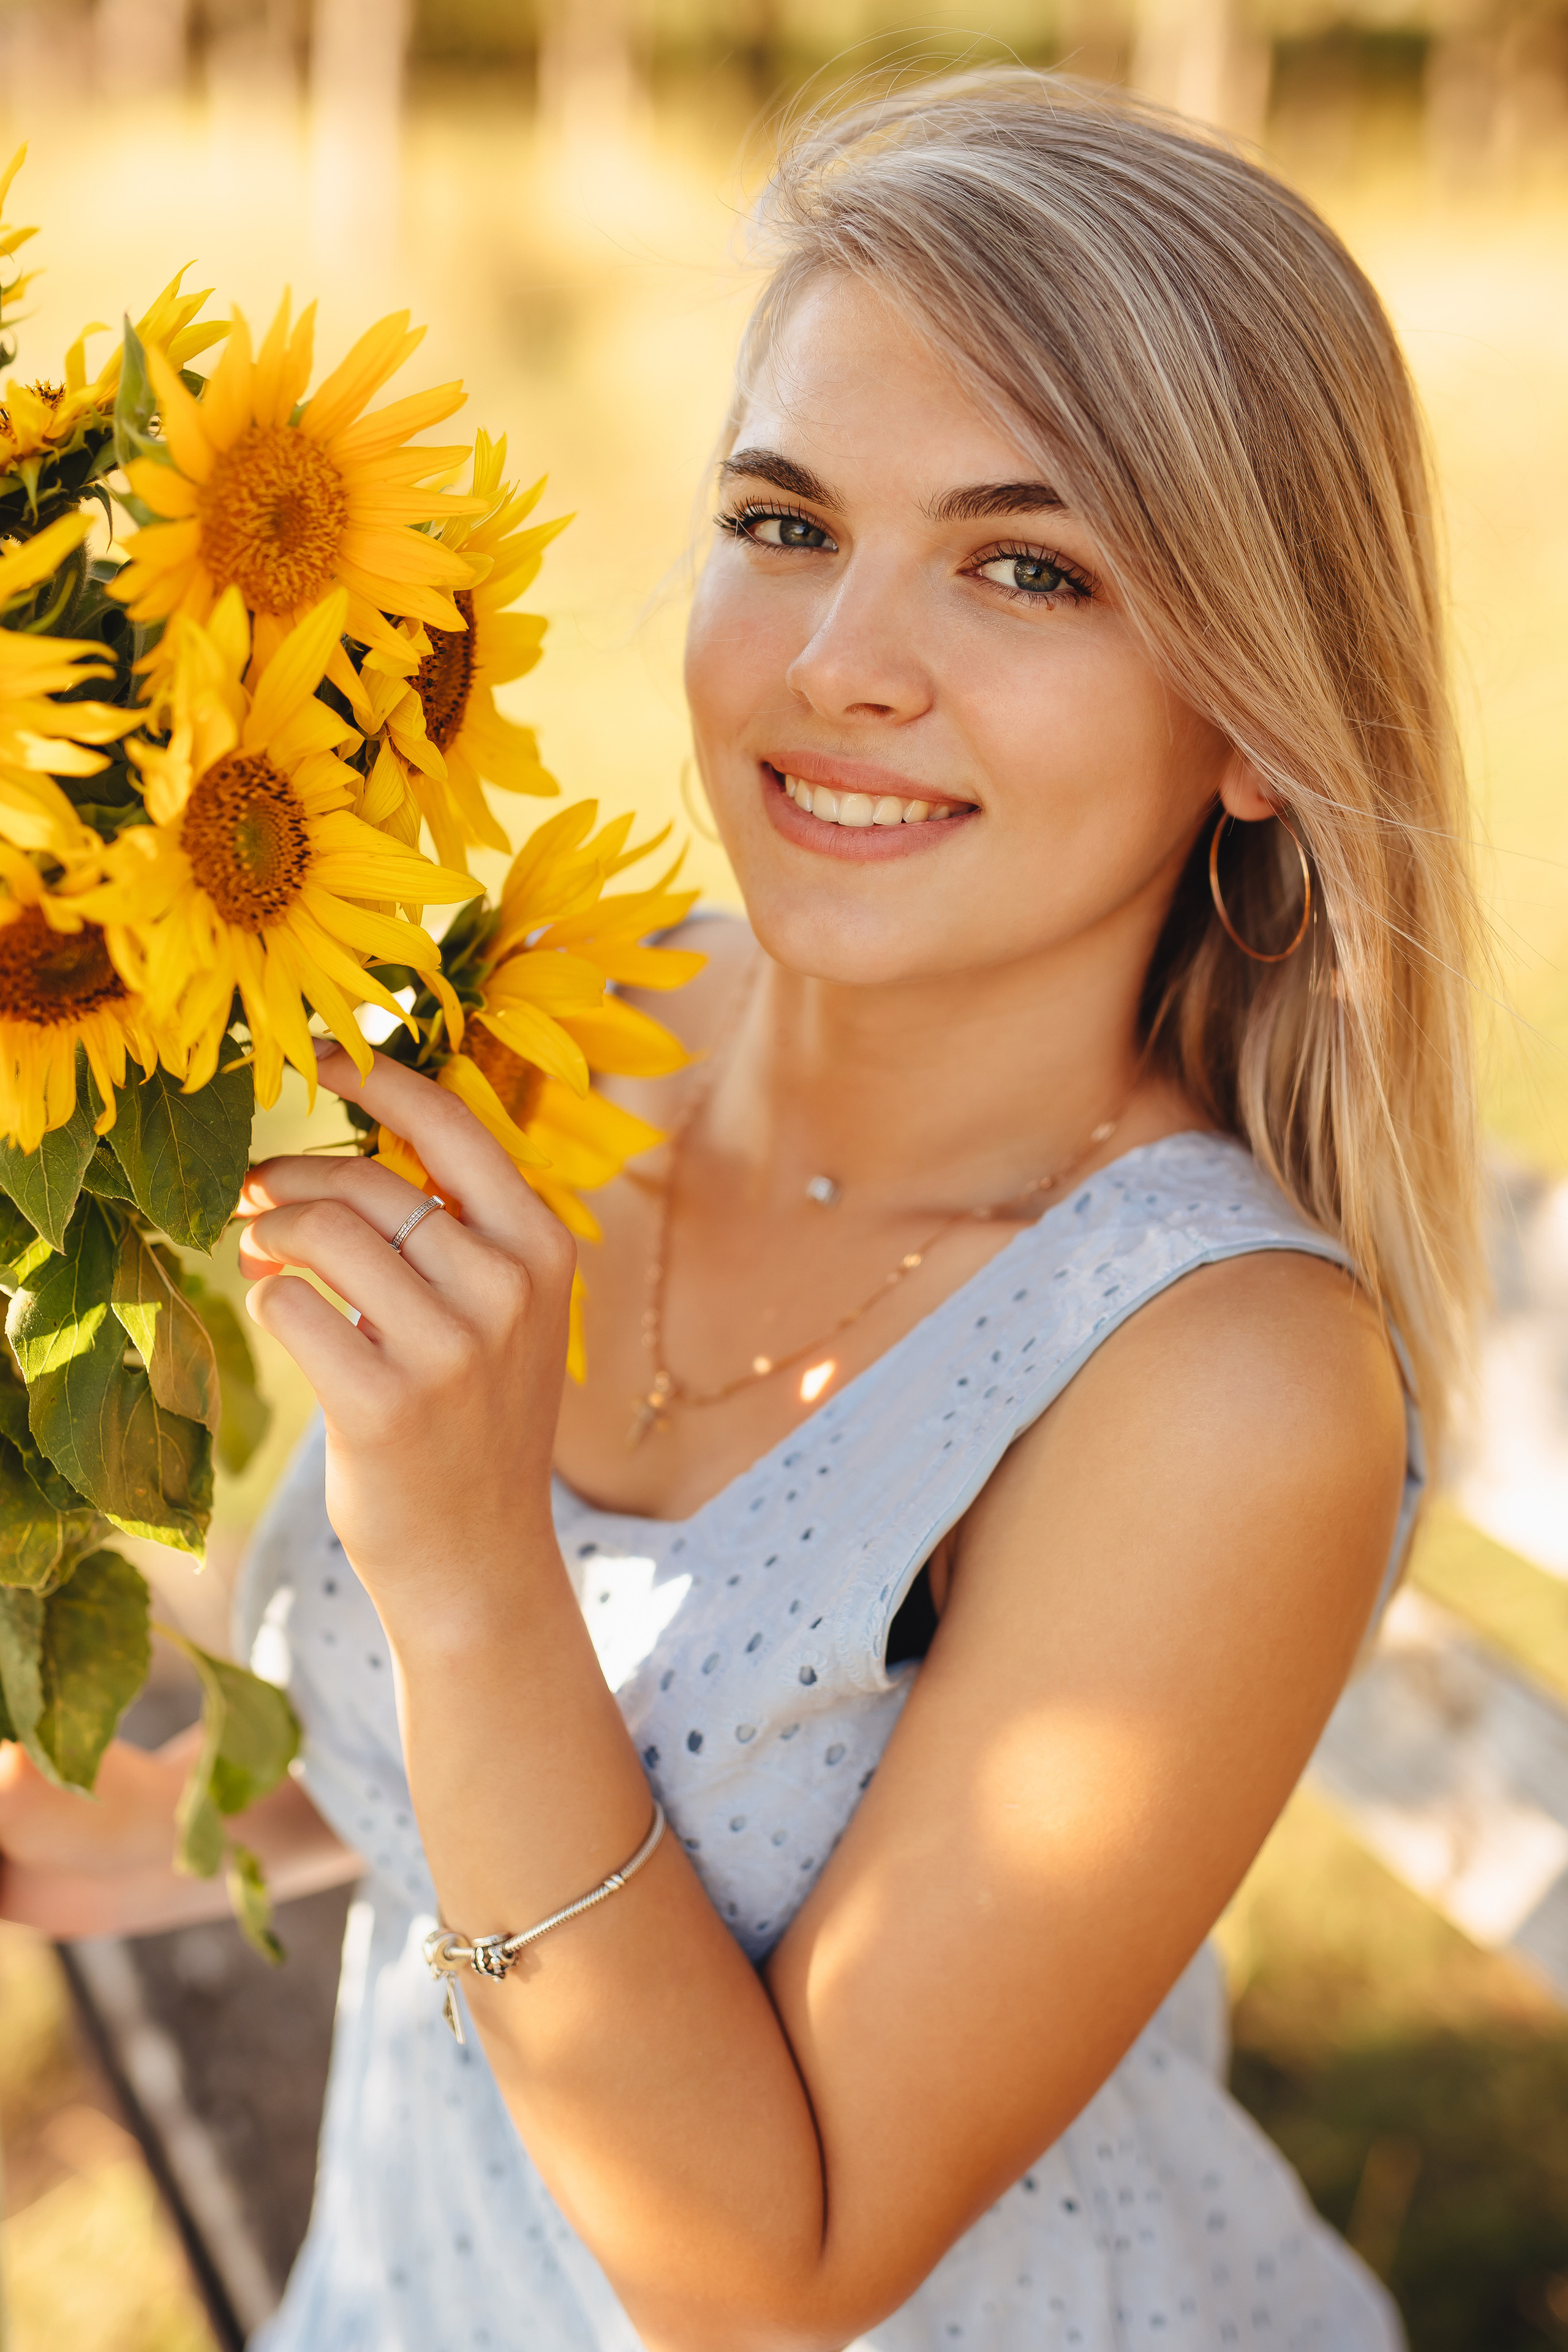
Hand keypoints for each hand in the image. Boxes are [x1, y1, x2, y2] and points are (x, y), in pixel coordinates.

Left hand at [235, 1044, 576, 1635]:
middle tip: (255, 1193)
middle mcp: (507, 1289)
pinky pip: (294, 1307)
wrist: (479, 1557)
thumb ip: (458, 1228)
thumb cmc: (476, 1419)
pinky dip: (270, 1300)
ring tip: (262, 1250)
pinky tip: (280, 1311)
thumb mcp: (504, 1311)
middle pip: (369, 1180)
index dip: (381, 1077)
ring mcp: (450, 1350)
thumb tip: (354, 1135)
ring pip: (324, 1234)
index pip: (453, 1128)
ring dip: (273, 1233)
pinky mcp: (385, 1404)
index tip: (326, 1056)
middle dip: (294, 1175)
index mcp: (542, 1249)